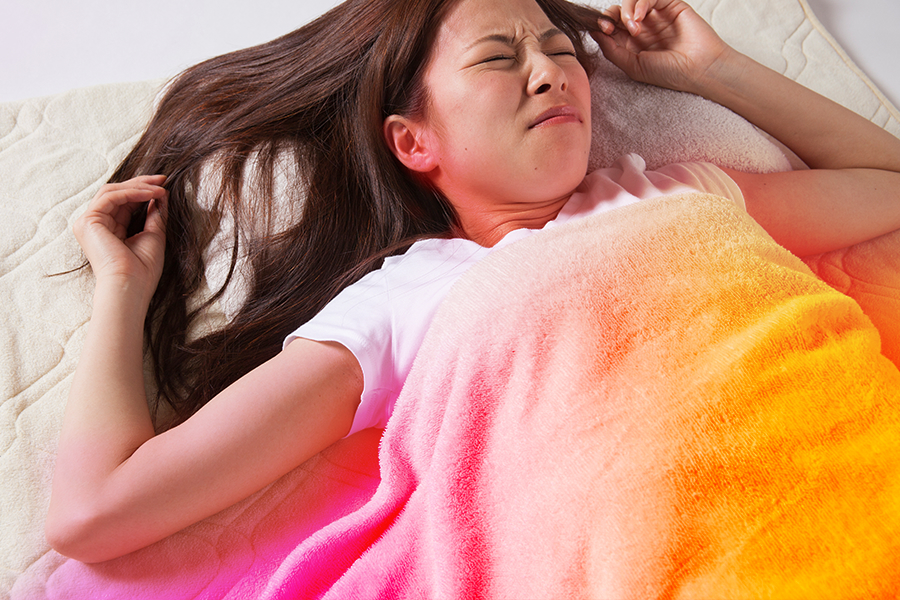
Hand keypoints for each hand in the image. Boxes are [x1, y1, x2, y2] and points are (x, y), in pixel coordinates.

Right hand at [73, 175, 167, 304]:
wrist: (132, 285)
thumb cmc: (143, 269)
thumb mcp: (153, 235)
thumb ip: (154, 214)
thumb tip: (160, 194)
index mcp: (109, 229)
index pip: (123, 202)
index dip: (143, 190)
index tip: (164, 185)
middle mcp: (95, 224)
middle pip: (116, 193)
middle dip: (141, 183)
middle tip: (163, 179)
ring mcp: (88, 223)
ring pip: (112, 191)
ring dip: (138, 186)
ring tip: (160, 188)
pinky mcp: (88, 221)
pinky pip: (110, 196)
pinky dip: (132, 192)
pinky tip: (151, 194)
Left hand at [592, 0, 731, 94]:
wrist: (699, 69)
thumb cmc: (668, 72)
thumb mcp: (633, 66)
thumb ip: (612, 50)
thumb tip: (593, 32)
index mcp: (631, 43)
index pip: (610, 27)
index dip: (602, 24)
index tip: (601, 29)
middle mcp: (642, 27)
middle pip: (618, 11)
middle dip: (610, 16)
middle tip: (610, 27)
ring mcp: (656, 15)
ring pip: (632, 1)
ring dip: (626, 10)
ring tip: (633, 27)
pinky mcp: (671, 4)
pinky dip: (641, 2)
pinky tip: (640, 17)